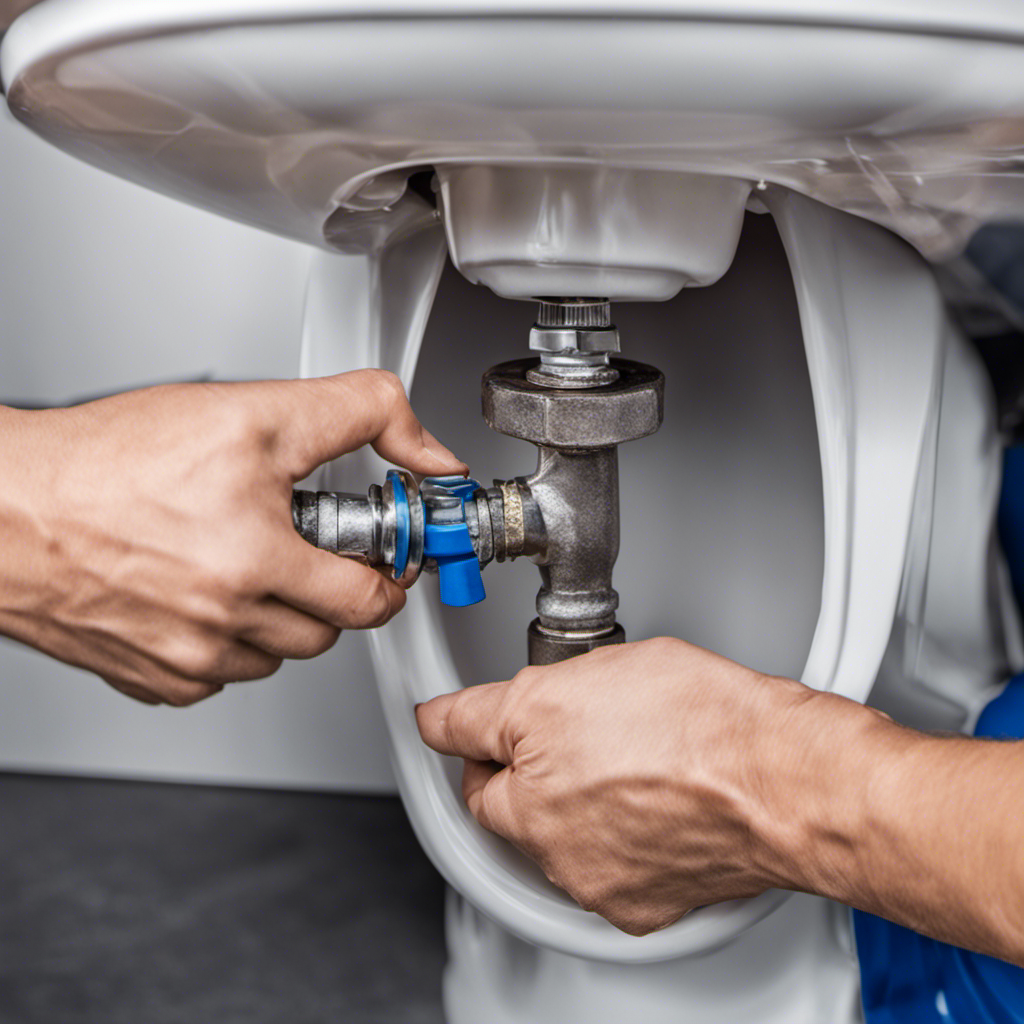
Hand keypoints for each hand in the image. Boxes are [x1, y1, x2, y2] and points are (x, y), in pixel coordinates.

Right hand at [0, 370, 464, 705]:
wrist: (3, 507)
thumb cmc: (107, 460)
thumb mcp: (254, 409)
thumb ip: (360, 415)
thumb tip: (430, 454)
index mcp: (255, 560)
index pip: (369, 599)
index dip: (386, 570)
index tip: (383, 553)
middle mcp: (222, 621)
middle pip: (326, 630)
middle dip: (330, 587)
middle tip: (302, 541)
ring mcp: (185, 657)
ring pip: (274, 655)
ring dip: (278, 613)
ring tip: (241, 554)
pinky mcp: (151, 678)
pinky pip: (220, 674)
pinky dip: (225, 638)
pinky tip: (200, 588)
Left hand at [416, 637, 862, 935]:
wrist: (781, 782)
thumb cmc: (713, 718)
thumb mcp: (611, 664)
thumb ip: (543, 691)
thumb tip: (514, 703)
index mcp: (531, 732)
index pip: (454, 729)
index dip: (454, 722)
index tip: (444, 723)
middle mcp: (540, 810)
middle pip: (497, 797)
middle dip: (514, 774)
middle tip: (563, 746)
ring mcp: (580, 865)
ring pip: (545, 840)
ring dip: (564, 815)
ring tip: (629, 779)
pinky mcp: (620, 904)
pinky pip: (593, 873)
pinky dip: (609, 851)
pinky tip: (650, 817)